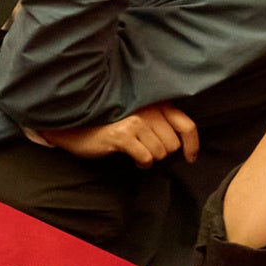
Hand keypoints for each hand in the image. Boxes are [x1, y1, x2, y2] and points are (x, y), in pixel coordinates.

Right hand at [30, 102, 199, 165]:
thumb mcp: (137, 115)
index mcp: (155, 102)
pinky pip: (146, 157)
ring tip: (137, 153)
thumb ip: (158, 121)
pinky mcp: (123, 134)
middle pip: (172, 143)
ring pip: (160, 152)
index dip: (192, 144)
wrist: (73, 124)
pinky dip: (142, 162)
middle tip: (147, 151)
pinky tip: (132, 158)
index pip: (187, 125)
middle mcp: (148, 108)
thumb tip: (181, 143)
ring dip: (150, 158)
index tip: (191, 157)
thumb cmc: (106, 122)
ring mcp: (136, 120)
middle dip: (162, 153)